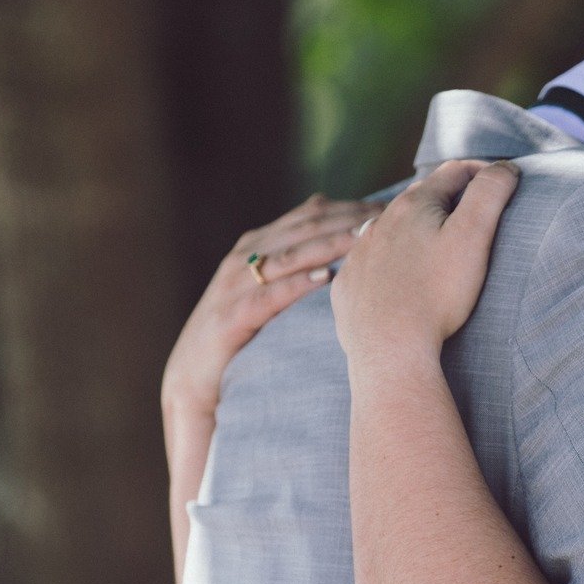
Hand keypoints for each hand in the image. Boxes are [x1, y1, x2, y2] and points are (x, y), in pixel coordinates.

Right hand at [162, 193, 382, 419]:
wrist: (193, 376)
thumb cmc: (240, 331)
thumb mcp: (268, 288)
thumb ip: (295, 260)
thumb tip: (336, 229)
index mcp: (258, 245)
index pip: (310, 215)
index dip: (350, 208)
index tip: (389, 208)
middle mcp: (245, 257)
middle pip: (304, 228)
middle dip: (347, 219)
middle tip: (386, 218)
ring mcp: (235, 285)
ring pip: (290, 256)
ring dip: (329, 244)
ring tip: (364, 238)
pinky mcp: (231, 317)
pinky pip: (269, 296)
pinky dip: (297, 284)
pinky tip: (326, 278)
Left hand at [333, 159, 518, 371]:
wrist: (388, 349)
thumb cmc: (436, 293)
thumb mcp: (474, 236)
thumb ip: (490, 194)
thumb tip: (504, 167)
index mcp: (414, 205)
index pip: (455, 173)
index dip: (482, 172)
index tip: (501, 182)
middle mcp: (380, 222)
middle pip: (420, 200)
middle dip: (447, 201)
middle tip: (472, 215)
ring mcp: (360, 255)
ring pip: (391, 232)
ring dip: (414, 232)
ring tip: (434, 249)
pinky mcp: (349, 286)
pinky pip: (370, 266)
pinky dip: (389, 265)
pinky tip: (400, 281)